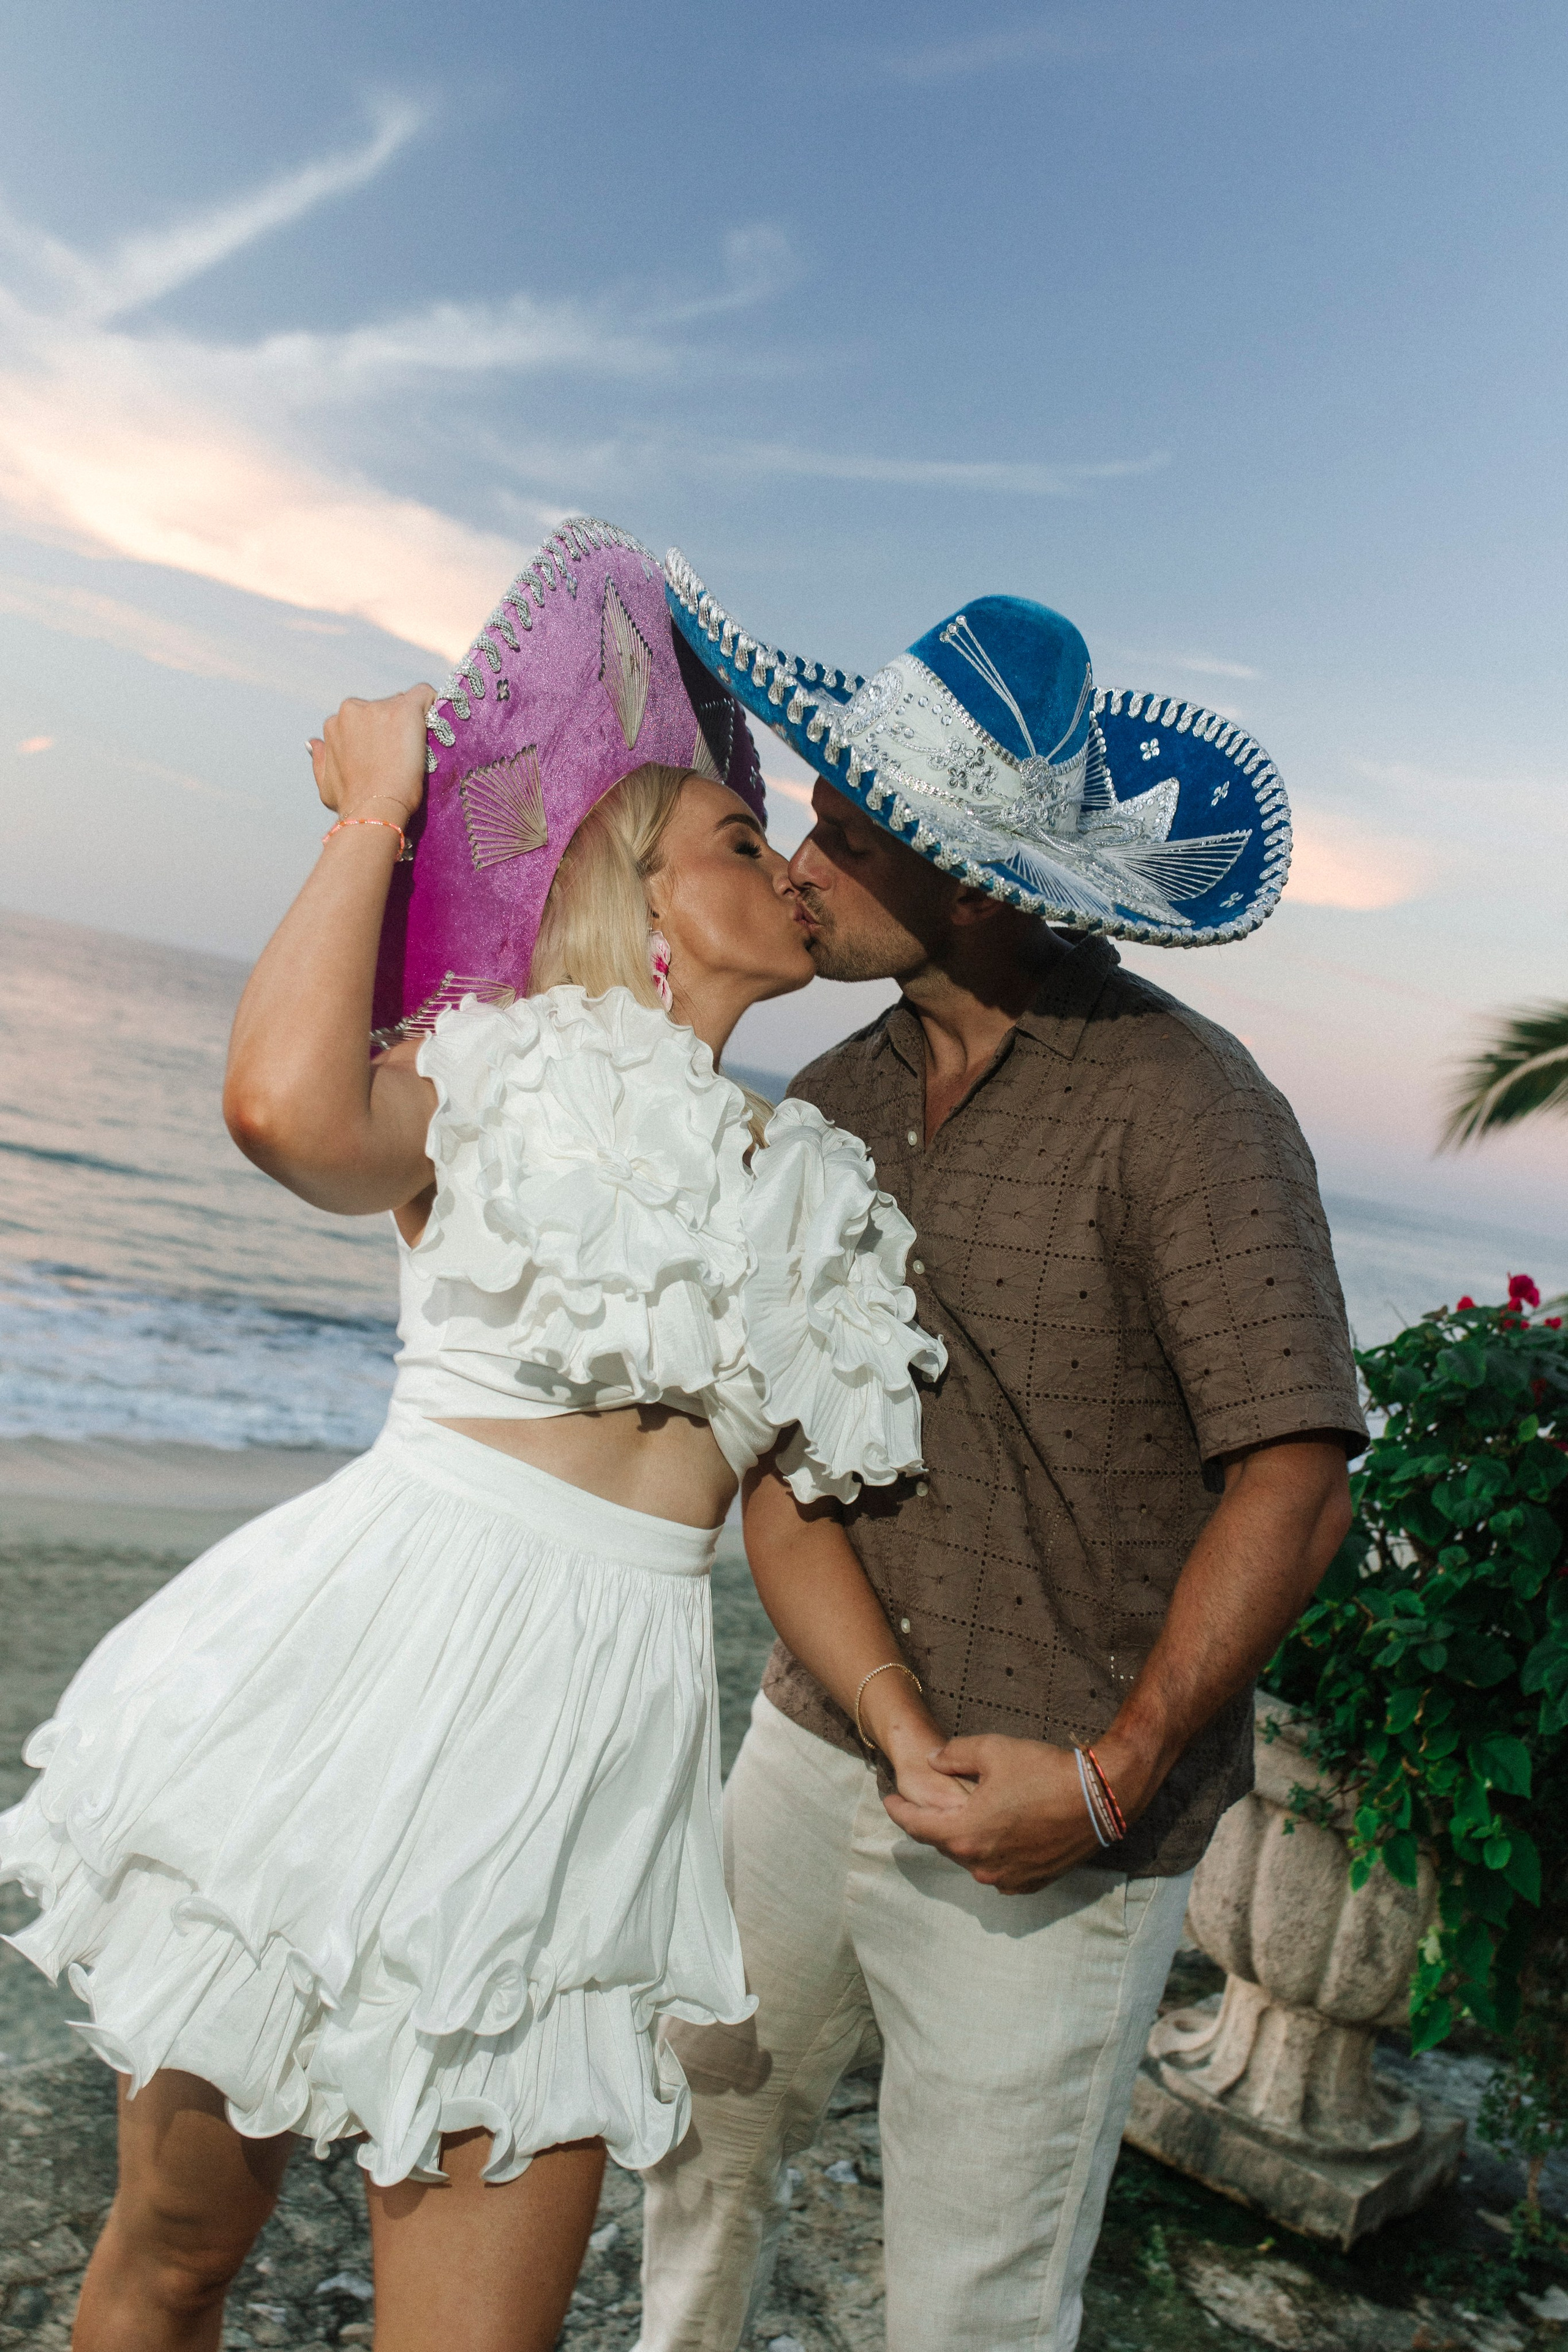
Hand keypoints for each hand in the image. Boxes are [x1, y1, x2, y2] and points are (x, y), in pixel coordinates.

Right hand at [310, 684, 434, 828]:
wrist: (374, 808)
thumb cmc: (351, 802)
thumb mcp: (326, 783)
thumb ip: (321, 759)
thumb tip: (314, 743)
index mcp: (335, 724)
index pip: (362, 718)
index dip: (378, 735)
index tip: (388, 754)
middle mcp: (352, 710)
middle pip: (382, 708)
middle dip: (393, 727)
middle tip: (403, 755)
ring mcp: (379, 708)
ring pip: (403, 706)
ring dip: (410, 723)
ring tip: (417, 751)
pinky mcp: (405, 711)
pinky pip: (424, 695)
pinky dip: (431, 704)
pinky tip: (438, 721)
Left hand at [882, 1734, 1106, 1893]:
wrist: (1100, 1798)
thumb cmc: (1045, 1771)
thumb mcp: (992, 1750)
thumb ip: (954, 1755)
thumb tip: (932, 1761)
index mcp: (965, 1834)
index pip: (917, 1827)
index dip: (898, 1811)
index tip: (888, 1800)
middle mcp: (981, 1865)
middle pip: (944, 1843)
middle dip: (933, 1822)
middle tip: (926, 1802)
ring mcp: (1007, 1879)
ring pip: (971, 1858)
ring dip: (964, 1838)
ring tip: (966, 1814)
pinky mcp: (1029, 1884)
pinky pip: (997, 1870)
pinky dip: (990, 1853)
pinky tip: (995, 1833)